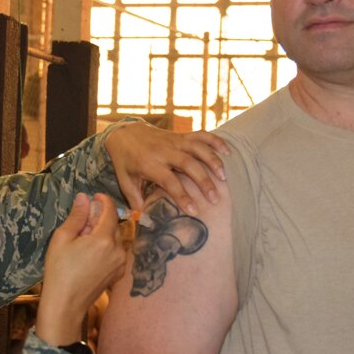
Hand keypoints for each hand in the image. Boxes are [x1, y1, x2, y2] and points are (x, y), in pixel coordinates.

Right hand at [35, 193, 126, 346]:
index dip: (103, 200)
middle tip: (81, 224)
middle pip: (113, 225)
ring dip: (103, 234)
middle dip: (100, 219)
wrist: (66, 304)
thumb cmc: (60, 271)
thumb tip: (84, 197)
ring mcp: (121, 263)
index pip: (110, 211)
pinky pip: (116, 252)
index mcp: (104, 239)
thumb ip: (77, 216)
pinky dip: (106, 247)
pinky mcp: (119, 273)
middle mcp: (118, 250)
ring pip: (115, 238)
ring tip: (84, 241)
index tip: (95, 196)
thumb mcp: (62, 239)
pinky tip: (90, 254)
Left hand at [105, 124, 228, 215]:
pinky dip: (215, 141)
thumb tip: (143, 219)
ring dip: (213, 161)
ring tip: (224, 179)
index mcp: (149, 164)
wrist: (125, 133)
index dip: (182, 196)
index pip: (169, 181)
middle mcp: (164, 151)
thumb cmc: (126, 162)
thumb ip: (135, 200)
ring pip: (197, 148)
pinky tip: (228, 152)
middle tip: (215, 198)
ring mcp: (174, 141)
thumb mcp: (125, 181)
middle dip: (203, 181)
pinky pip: (201, 135)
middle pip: (188, 164)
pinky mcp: (181, 135)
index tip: (194, 211)